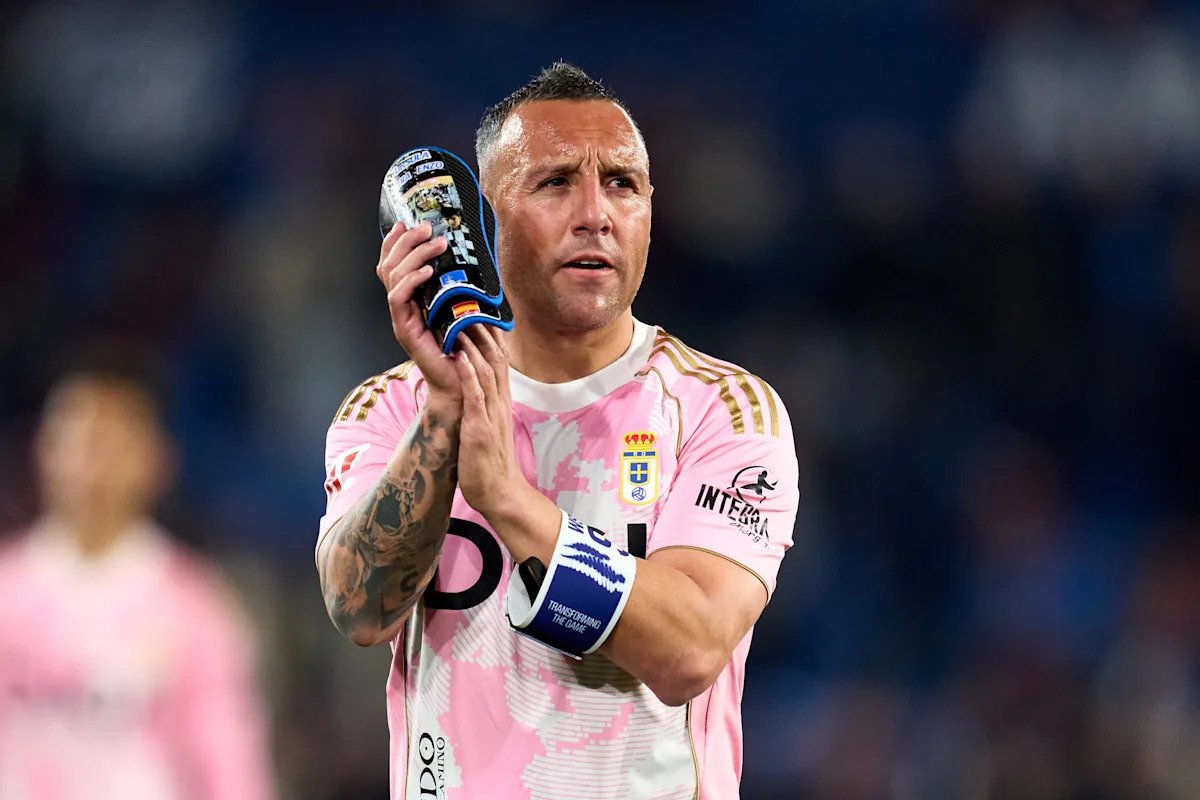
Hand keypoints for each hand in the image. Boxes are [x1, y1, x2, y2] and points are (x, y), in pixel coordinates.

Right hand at [376, 221, 459, 401]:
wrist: (463, 382)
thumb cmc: (467, 346)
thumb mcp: (466, 308)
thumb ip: (463, 286)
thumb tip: (476, 256)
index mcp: (413, 298)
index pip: (393, 265)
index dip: (395, 243)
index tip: (406, 223)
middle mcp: (403, 306)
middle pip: (389, 266)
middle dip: (405, 242)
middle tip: (426, 228)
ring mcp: (402, 318)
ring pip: (393, 277)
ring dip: (413, 255)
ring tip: (436, 244)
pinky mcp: (405, 330)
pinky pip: (398, 298)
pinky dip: (412, 280)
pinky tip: (429, 270)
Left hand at [454, 325, 526, 517]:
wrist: (500, 491)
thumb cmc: (490, 459)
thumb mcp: (489, 422)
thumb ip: (485, 400)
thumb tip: (476, 379)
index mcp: (500, 399)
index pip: (498, 358)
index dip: (490, 332)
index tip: (479, 307)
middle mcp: (499, 401)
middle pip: (495, 357)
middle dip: (483, 328)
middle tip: (470, 300)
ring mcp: (491, 413)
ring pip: (486, 371)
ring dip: (474, 344)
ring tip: (463, 317)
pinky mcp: (481, 428)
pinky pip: (476, 396)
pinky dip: (468, 375)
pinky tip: (459, 357)